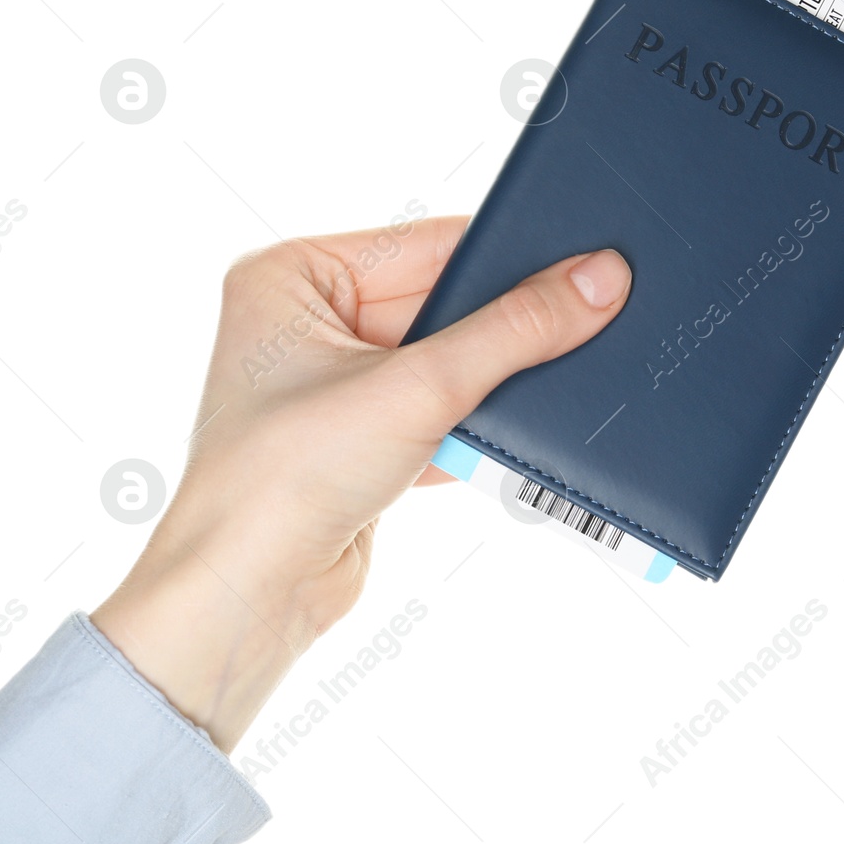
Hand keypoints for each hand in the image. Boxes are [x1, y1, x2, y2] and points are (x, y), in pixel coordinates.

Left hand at [93, 216, 631, 750]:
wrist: (247, 597)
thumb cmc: (283, 479)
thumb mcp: (417, 389)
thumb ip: (513, 332)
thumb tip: (596, 279)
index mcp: (292, 275)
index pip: (425, 245)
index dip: (504, 258)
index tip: (585, 263)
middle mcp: (304, 321)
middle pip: (440, 306)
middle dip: (500, 333)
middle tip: (583, 329)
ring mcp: (329, 385)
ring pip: (443, 365)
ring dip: (487, 389)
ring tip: (540, 397)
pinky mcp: (356, 442)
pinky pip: (435, 414)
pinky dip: (471, 431)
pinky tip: (500, 448)